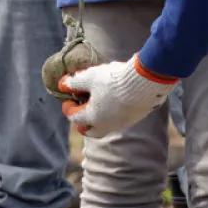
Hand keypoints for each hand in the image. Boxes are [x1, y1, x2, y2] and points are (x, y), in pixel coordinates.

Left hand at [58, 56, 177, 136]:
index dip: (68, 107)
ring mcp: (121, 123)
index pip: (74, 117)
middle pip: (90, 130)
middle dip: (83, 120)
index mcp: (92, 118)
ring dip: (99, 116)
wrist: (145, 83)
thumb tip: (62, 84)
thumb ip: (75, 82)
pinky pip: (118, 119)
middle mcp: (106, 125)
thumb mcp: (90, 77)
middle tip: (81, 107)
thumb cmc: (113, 80)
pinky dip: (112, 112)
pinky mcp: (134, 118)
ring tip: (98, 99)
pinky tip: (114, 97)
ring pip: (105, 126)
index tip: (68, 97)